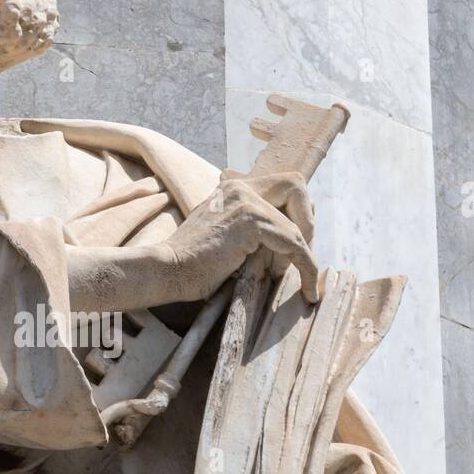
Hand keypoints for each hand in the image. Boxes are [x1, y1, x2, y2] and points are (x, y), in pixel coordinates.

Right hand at [158, 170, 318, 304]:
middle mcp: (240, 187)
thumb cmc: (190, 264)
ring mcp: (245, 202)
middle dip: (307, 222)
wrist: (166, 271)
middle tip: (298, 254)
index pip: (283, 186)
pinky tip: (307, 288)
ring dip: (303, 253)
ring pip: (298, 222)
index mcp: (233, 188)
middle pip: (296, 186)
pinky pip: (294, 243)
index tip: (292, 246)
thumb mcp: (223, 236)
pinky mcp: (250, 221)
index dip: (297, 213)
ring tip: (289, 276)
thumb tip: (284, 244)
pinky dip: (306, 266)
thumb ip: (248, 230)